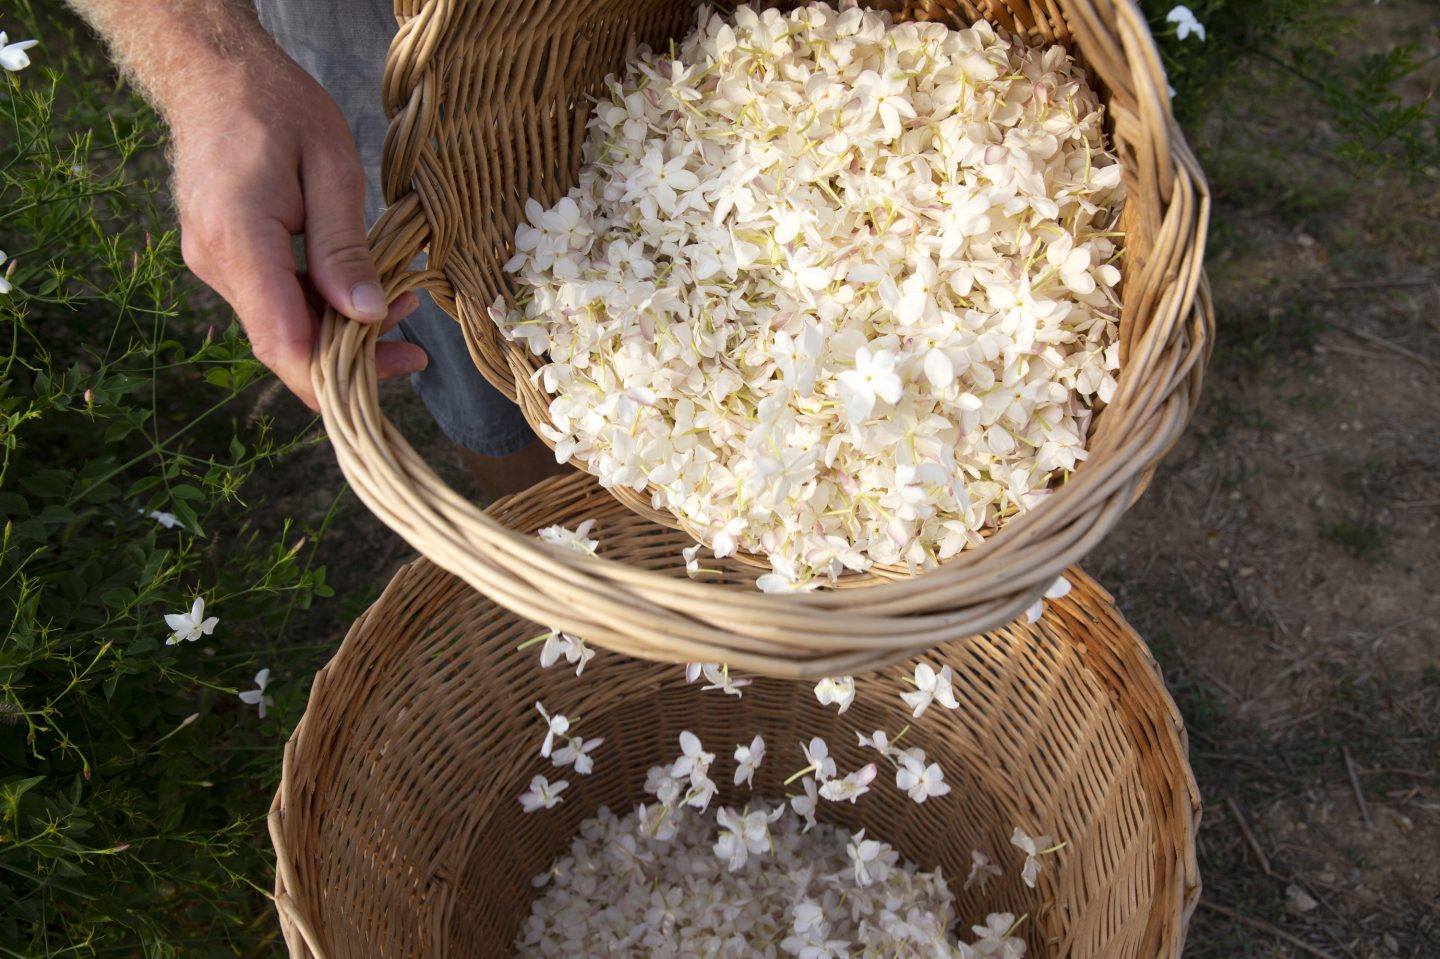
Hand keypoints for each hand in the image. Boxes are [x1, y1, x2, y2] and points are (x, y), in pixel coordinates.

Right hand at [168, 55, 426, 409]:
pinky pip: (274, 302)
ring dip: (341, 329)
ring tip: (404, 306)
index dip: (336, 376)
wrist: (214, 74)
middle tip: (416, 352)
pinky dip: (319, 305)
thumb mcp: (331, 168)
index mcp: (238, 238)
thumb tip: (366, 315)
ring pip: (282, 326)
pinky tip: (364, 291)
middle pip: (285, 343)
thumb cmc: (277, 107)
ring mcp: (215, 264)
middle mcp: (216, 263)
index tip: (395, 370)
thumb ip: (344, 247)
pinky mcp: (224, 260)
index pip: (282, 341)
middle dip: (351, 359)